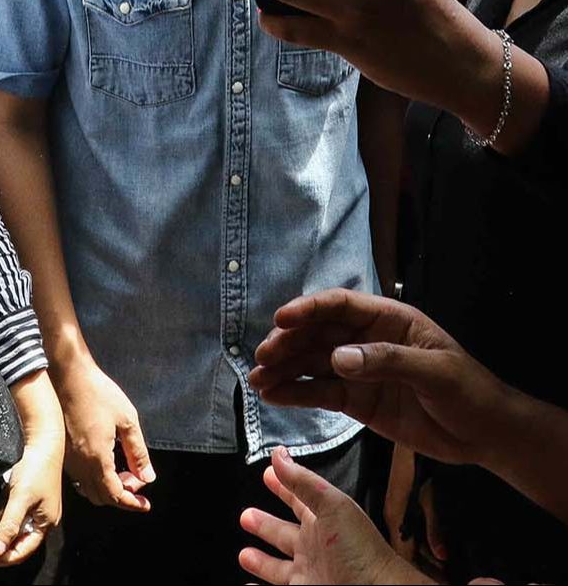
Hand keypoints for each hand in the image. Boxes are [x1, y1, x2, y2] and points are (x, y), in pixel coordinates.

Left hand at [0, 370, 63, 568]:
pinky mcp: (29, 497)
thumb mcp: (20, 498)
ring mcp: (36, 508)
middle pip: (16, 541)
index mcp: (45, 523)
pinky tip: (6, 494)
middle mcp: (42, 519)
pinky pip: (12, 511)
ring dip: (2, 520)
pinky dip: (5, 507)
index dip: (2, 559)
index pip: (22, 551)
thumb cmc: (37, 468)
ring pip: (12, 526)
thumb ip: (8, 525)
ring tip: (5, 500)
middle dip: (0, 541)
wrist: (44, 440)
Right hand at [53, 356, 154, 510]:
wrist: (69, 376)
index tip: (145, 504)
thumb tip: (147, 477)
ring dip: (107, 488)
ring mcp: (68, 459)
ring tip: (123, 471)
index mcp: (97, 459)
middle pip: (101, 497)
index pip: (115, 495)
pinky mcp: (63, 452)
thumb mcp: (127, 420)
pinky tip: (105, 463)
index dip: (131, 503)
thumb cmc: (98, 393)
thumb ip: (138, 452)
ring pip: (88, 490)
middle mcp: (80, 465)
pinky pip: (78, 478)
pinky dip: (94, 480)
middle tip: (136, 480)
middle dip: (121, 494)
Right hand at [239, 446, 431, 584]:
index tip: (267, 472)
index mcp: (322, 520)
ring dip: (260, 560)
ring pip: (277, 566)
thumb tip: (278, 454)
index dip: (283, 485)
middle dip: (264, 524)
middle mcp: (314, 547)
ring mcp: (308, 573)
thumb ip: (303, 481)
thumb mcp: (332, 506)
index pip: (298, 498)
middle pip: (283, 533)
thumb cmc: (361, 550)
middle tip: (246, 516)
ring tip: (243, 554)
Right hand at [249, 288, 508, 467]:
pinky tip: (274, 396)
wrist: (482, 433)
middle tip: (263, 357)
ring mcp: (359, 370)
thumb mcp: (434, 372)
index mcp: (388, 319)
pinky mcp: (357, 401)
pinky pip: (321, 393)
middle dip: (289, 342)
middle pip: (319, 333)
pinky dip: (296, 394)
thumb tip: (338, 358)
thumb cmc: (466, 390)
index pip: (341, 305)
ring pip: (313, 363)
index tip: (281, 319)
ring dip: (284, 369)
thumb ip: (386, 361)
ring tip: (257, 380)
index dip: (309, 309)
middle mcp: (367, 339)